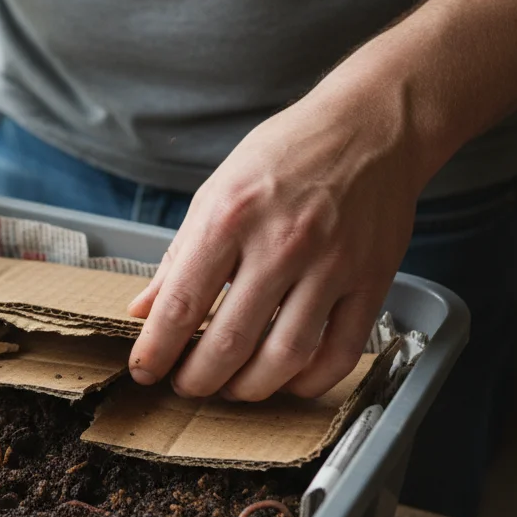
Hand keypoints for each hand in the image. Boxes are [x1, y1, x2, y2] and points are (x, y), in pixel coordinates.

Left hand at [126, 85, 427, 400]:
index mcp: (231, 217)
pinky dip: (310, 382)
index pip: (183, 303)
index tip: (144, 371)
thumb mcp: (216, 191)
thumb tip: (143, 309)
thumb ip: (179, 255)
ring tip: (230, 389)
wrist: (372, 128)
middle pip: (231, 341)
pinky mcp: (372, 280)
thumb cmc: (286, 156)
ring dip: (250, 388)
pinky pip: (340, 352)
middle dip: (198, 379)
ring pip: (286, 356)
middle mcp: (282, 244)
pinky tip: (287, 382)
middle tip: (186, 386)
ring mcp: (332, 265)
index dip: (157, 349)